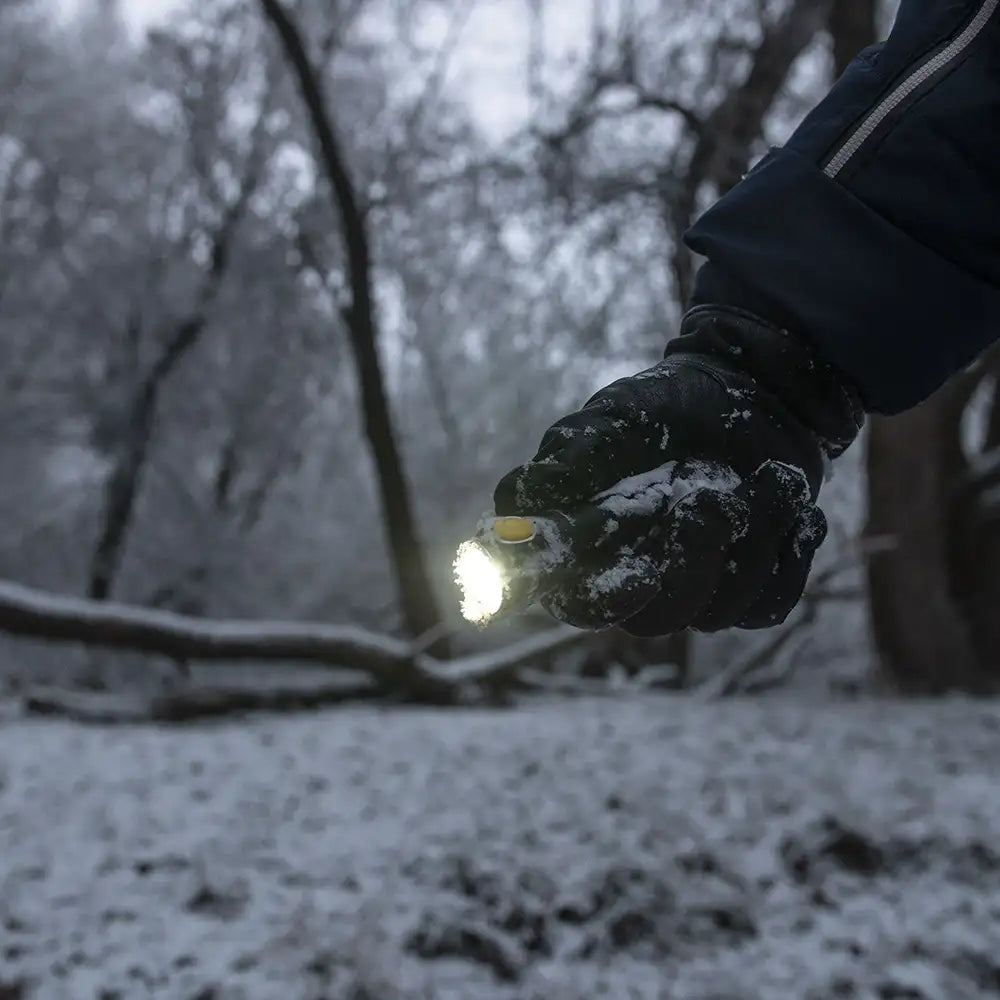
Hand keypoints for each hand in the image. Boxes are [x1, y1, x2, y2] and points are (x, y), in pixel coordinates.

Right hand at [493, 306, 863, 634]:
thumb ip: (573, 457)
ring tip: (773, 476)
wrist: (752, 391)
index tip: (640, 570)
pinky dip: (790, 553)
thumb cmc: (667, 405)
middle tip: (712, 496)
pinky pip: (769, 604)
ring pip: (718, 612)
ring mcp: (698, 588)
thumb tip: (518, 499)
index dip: (605, 597)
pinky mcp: (752, 588)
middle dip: (692, 560)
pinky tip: (797, 506)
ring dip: (753, 542)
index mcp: (593, 545)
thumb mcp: (617, 416)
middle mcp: (640, 577)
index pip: (580, 601)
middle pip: (656, 618)